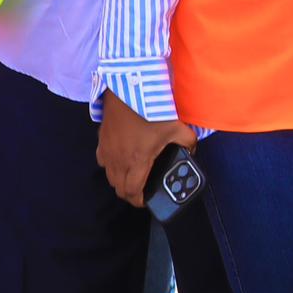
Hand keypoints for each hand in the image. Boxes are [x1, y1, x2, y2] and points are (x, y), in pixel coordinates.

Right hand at [96, 89, 195, 208]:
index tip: (147, 200)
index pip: (132, 192)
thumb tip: (192, 151)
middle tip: (142, 189)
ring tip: (134, 176)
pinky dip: (111, 166)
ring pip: (109, 176)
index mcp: (137, 161)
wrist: (128, 91)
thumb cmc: (151, 110)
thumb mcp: (177, 127)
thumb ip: (187, 142)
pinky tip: (122, 159)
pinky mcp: (101, 141)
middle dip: (130, 193)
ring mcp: (107, 151)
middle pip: (118, 188)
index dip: (139, 201)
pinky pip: (103, 161)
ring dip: (120, 180)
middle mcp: (118, 160)